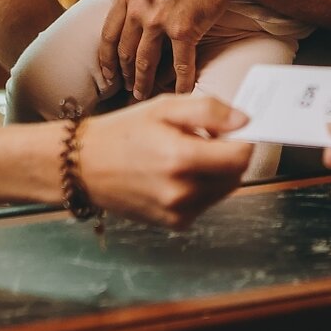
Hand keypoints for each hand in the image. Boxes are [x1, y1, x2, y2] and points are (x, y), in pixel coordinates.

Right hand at [77, 94, 254, 228]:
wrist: (85, 166)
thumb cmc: (124, 132)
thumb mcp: (165, 108)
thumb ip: (210, 111)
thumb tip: (245, 120)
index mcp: (180, 158)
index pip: (241, 156)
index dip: (243, 140)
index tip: (234, 130)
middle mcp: (182, 191)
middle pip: (236, 175)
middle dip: (229, 155)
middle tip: (205, 139)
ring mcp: (178, 212)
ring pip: (223, 190)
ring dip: (216, 172)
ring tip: (186, 156)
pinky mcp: (175, 223)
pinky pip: (206, 203)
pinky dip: (202, 187)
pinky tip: (177, 174)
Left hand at [97, 0, 240, 97]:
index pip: (108, 34)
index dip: (106, 58)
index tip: (107, 73)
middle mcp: (139, 10)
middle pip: (124, 52)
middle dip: (124, 74)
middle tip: (126, 88)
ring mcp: (160, 22)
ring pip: (145, 63)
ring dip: (143, 82)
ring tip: (144, 95)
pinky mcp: (184, 31)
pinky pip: (181, 66)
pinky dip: (181, 83)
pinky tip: (181, 92)